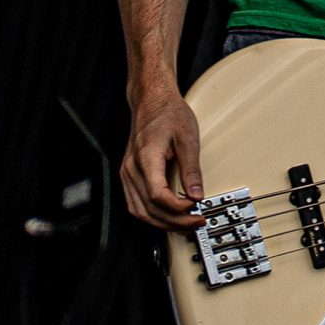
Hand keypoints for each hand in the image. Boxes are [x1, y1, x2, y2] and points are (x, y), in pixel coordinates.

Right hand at [122, 88, 206, 229]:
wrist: (151, 100)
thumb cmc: (167, 113)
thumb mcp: (188, 138)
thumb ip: (192, 169)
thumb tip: (197, 194)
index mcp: (146, 158)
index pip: (158, 196)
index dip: (177, 208)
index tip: (195, 208)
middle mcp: (131, 168)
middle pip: (149, 208)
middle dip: (174, 221)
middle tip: (196, 222)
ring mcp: (127, 172)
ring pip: (139, 210)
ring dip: (162, 222)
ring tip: (184, 223)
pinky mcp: (128, 175)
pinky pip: (136, 203)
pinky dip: (152, 215)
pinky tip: (167, 216)